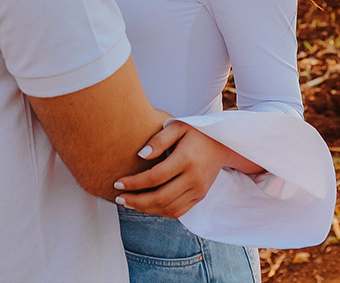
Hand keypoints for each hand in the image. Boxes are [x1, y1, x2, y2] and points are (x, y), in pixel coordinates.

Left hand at [113, 121, 262, 217]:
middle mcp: (194, 178)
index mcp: (187, 159)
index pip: (156, 177)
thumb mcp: (178, 126)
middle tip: (118, 198)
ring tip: (128, 203)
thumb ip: (159, 138)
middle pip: (161, 198)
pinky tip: (146, 205)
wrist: (222, 144)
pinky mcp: (200, 197)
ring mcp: (199, 190)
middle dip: (136, 201)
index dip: (134, 183)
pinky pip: (178, 211)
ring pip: (168, 208)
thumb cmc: (195, 132)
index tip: (117, 183)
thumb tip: (140, 155)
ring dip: (146, 209)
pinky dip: (159, 212)